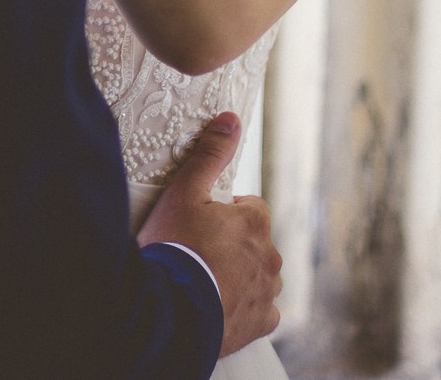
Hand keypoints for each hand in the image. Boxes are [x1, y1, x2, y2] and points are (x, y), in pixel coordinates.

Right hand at [138, 112, 282, 356]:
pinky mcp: (260, 322)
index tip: (200, 225)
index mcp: (255, 223)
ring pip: (260, 276)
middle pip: (255, 243)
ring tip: (204, 281)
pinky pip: (261, 312)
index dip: (224, 214)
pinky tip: (220, 307)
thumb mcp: (184, 192)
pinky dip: (245, 309)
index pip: (250, 209)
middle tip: (197, 253)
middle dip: (233, 246)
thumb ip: (209, 154)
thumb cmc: (175, 247)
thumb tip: (231, 118)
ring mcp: (267, 291)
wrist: (170, 309)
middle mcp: (270, 256)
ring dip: (240, 276)